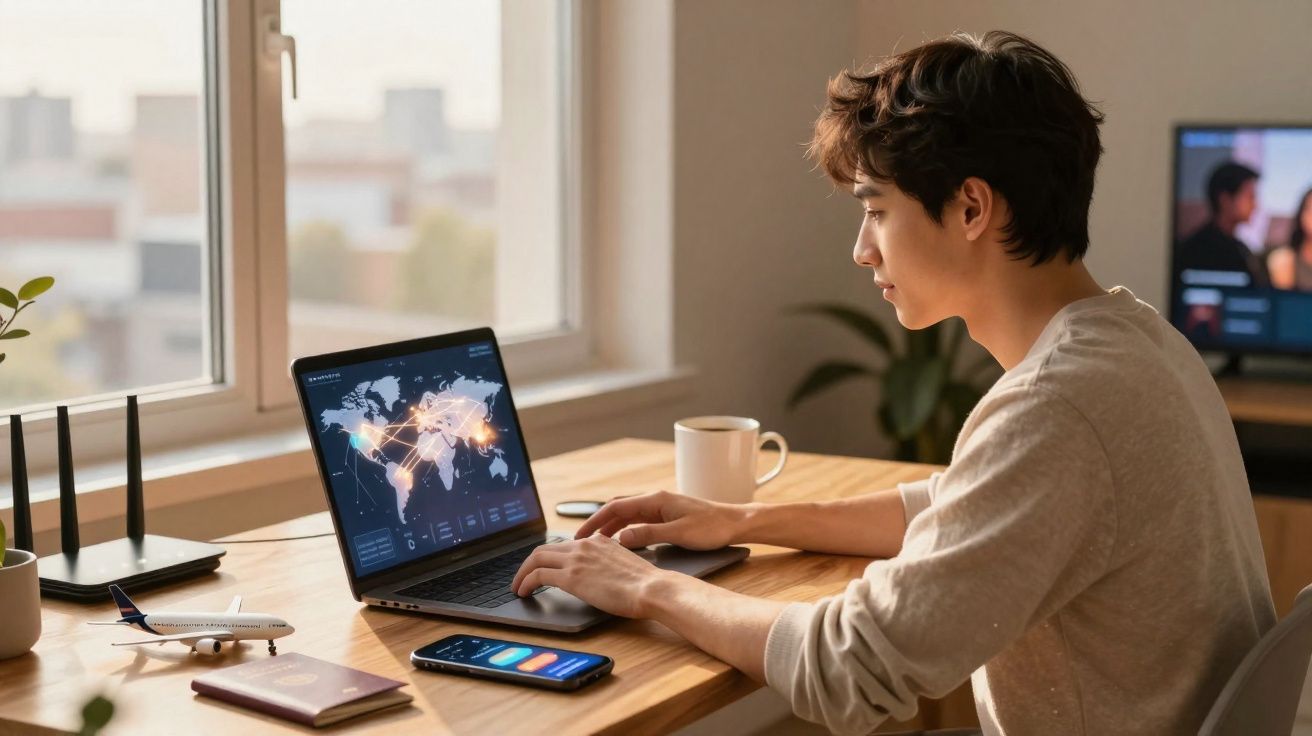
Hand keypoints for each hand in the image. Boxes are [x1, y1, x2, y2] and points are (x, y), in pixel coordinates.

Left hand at [511, 534, 677, 618]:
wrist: (651, 588)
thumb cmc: (645, 584)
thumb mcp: (624, 565)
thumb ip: (607, 564)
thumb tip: (598, 576)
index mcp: (598, 541)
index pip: (564, 545)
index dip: (549, 557)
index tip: (543, 567)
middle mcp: (584, 545)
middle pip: (545, 548)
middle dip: (529, 563)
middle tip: (524, 576)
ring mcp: (576, 559)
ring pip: (536, 558)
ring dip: (523, 572)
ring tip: (518, 586)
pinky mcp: (570, 576)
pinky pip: (538, 575)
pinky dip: (526, 582)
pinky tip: (524, 592)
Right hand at [574, 490, 747, 549]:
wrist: (736, 522)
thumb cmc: (712, 527)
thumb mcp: (679, 533)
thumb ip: (649, 534)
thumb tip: (621, 538)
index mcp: (655, 499)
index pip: (615, 507)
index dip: (594, 521)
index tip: (579, 536)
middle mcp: (655, 499)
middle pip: (617, 508)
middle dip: (597, 523)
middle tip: (580, 541)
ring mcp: (660, 506)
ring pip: (626, 514)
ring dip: (609, 527)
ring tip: (594, 544)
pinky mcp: (666, 515)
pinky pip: (638, 520)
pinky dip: (624, 529)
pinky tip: (620, 542)